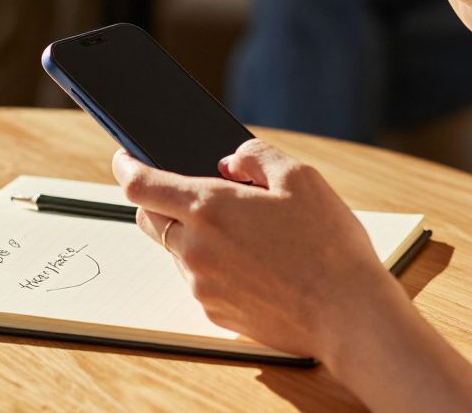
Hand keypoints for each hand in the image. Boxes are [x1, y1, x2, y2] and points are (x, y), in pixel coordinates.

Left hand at [111, 139, 401, 360]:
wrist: (348, 315)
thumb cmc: (329, 246)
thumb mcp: (299, 178)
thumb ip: (256, 156)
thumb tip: (230, 160)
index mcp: (209, 208)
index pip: (141, 184)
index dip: (126, 165)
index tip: (123, 157)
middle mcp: (195, 248)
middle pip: (149, 219)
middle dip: (158, 200)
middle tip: (190, 191)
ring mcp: (202, 285)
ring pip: (176, 251)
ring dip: (193, 235)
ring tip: (243, 231)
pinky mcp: (216, 313)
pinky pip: (200, 281)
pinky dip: (213, 266)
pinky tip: (253, 263)